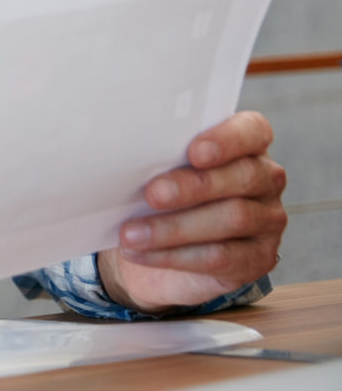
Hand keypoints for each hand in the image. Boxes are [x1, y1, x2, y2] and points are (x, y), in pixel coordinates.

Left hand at [98, 111, 286, 312]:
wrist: (157, 254)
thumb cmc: (159, 198)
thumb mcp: (155, 173)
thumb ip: (155, 158)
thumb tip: (123, 153)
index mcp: (244, 146)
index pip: (252, 131)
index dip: (228, 139)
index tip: (194, 151)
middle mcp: (264, 179)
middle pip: (242, 177)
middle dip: (193, 185)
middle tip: (152, 194)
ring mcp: (267, 220)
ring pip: (233, 218)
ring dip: (174, 227)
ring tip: (131, 233)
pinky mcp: (256, 259)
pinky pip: (221, 257)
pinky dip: (174, 256)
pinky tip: (140, 253)